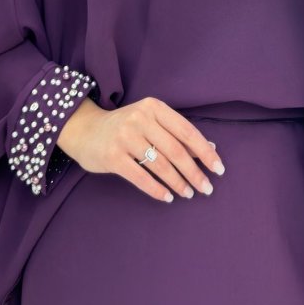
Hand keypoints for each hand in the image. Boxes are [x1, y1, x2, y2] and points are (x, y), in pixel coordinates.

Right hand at [57, 95, 226, 203]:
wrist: (85, 130)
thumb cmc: (126, 127)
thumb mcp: (151, 122)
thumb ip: (177, 134)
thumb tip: (211, 148)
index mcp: (154, 107)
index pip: (186, 131)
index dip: (205, 151)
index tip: (218, 168)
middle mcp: (139, 118)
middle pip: (175, 150)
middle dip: (194, 172)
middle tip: (206, 188)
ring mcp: (124, 137)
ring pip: (160, 165)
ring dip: (178, 182)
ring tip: (188, 193)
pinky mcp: (112, 156)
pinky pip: (140, 177)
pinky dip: (157, 190)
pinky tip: (168, 197)